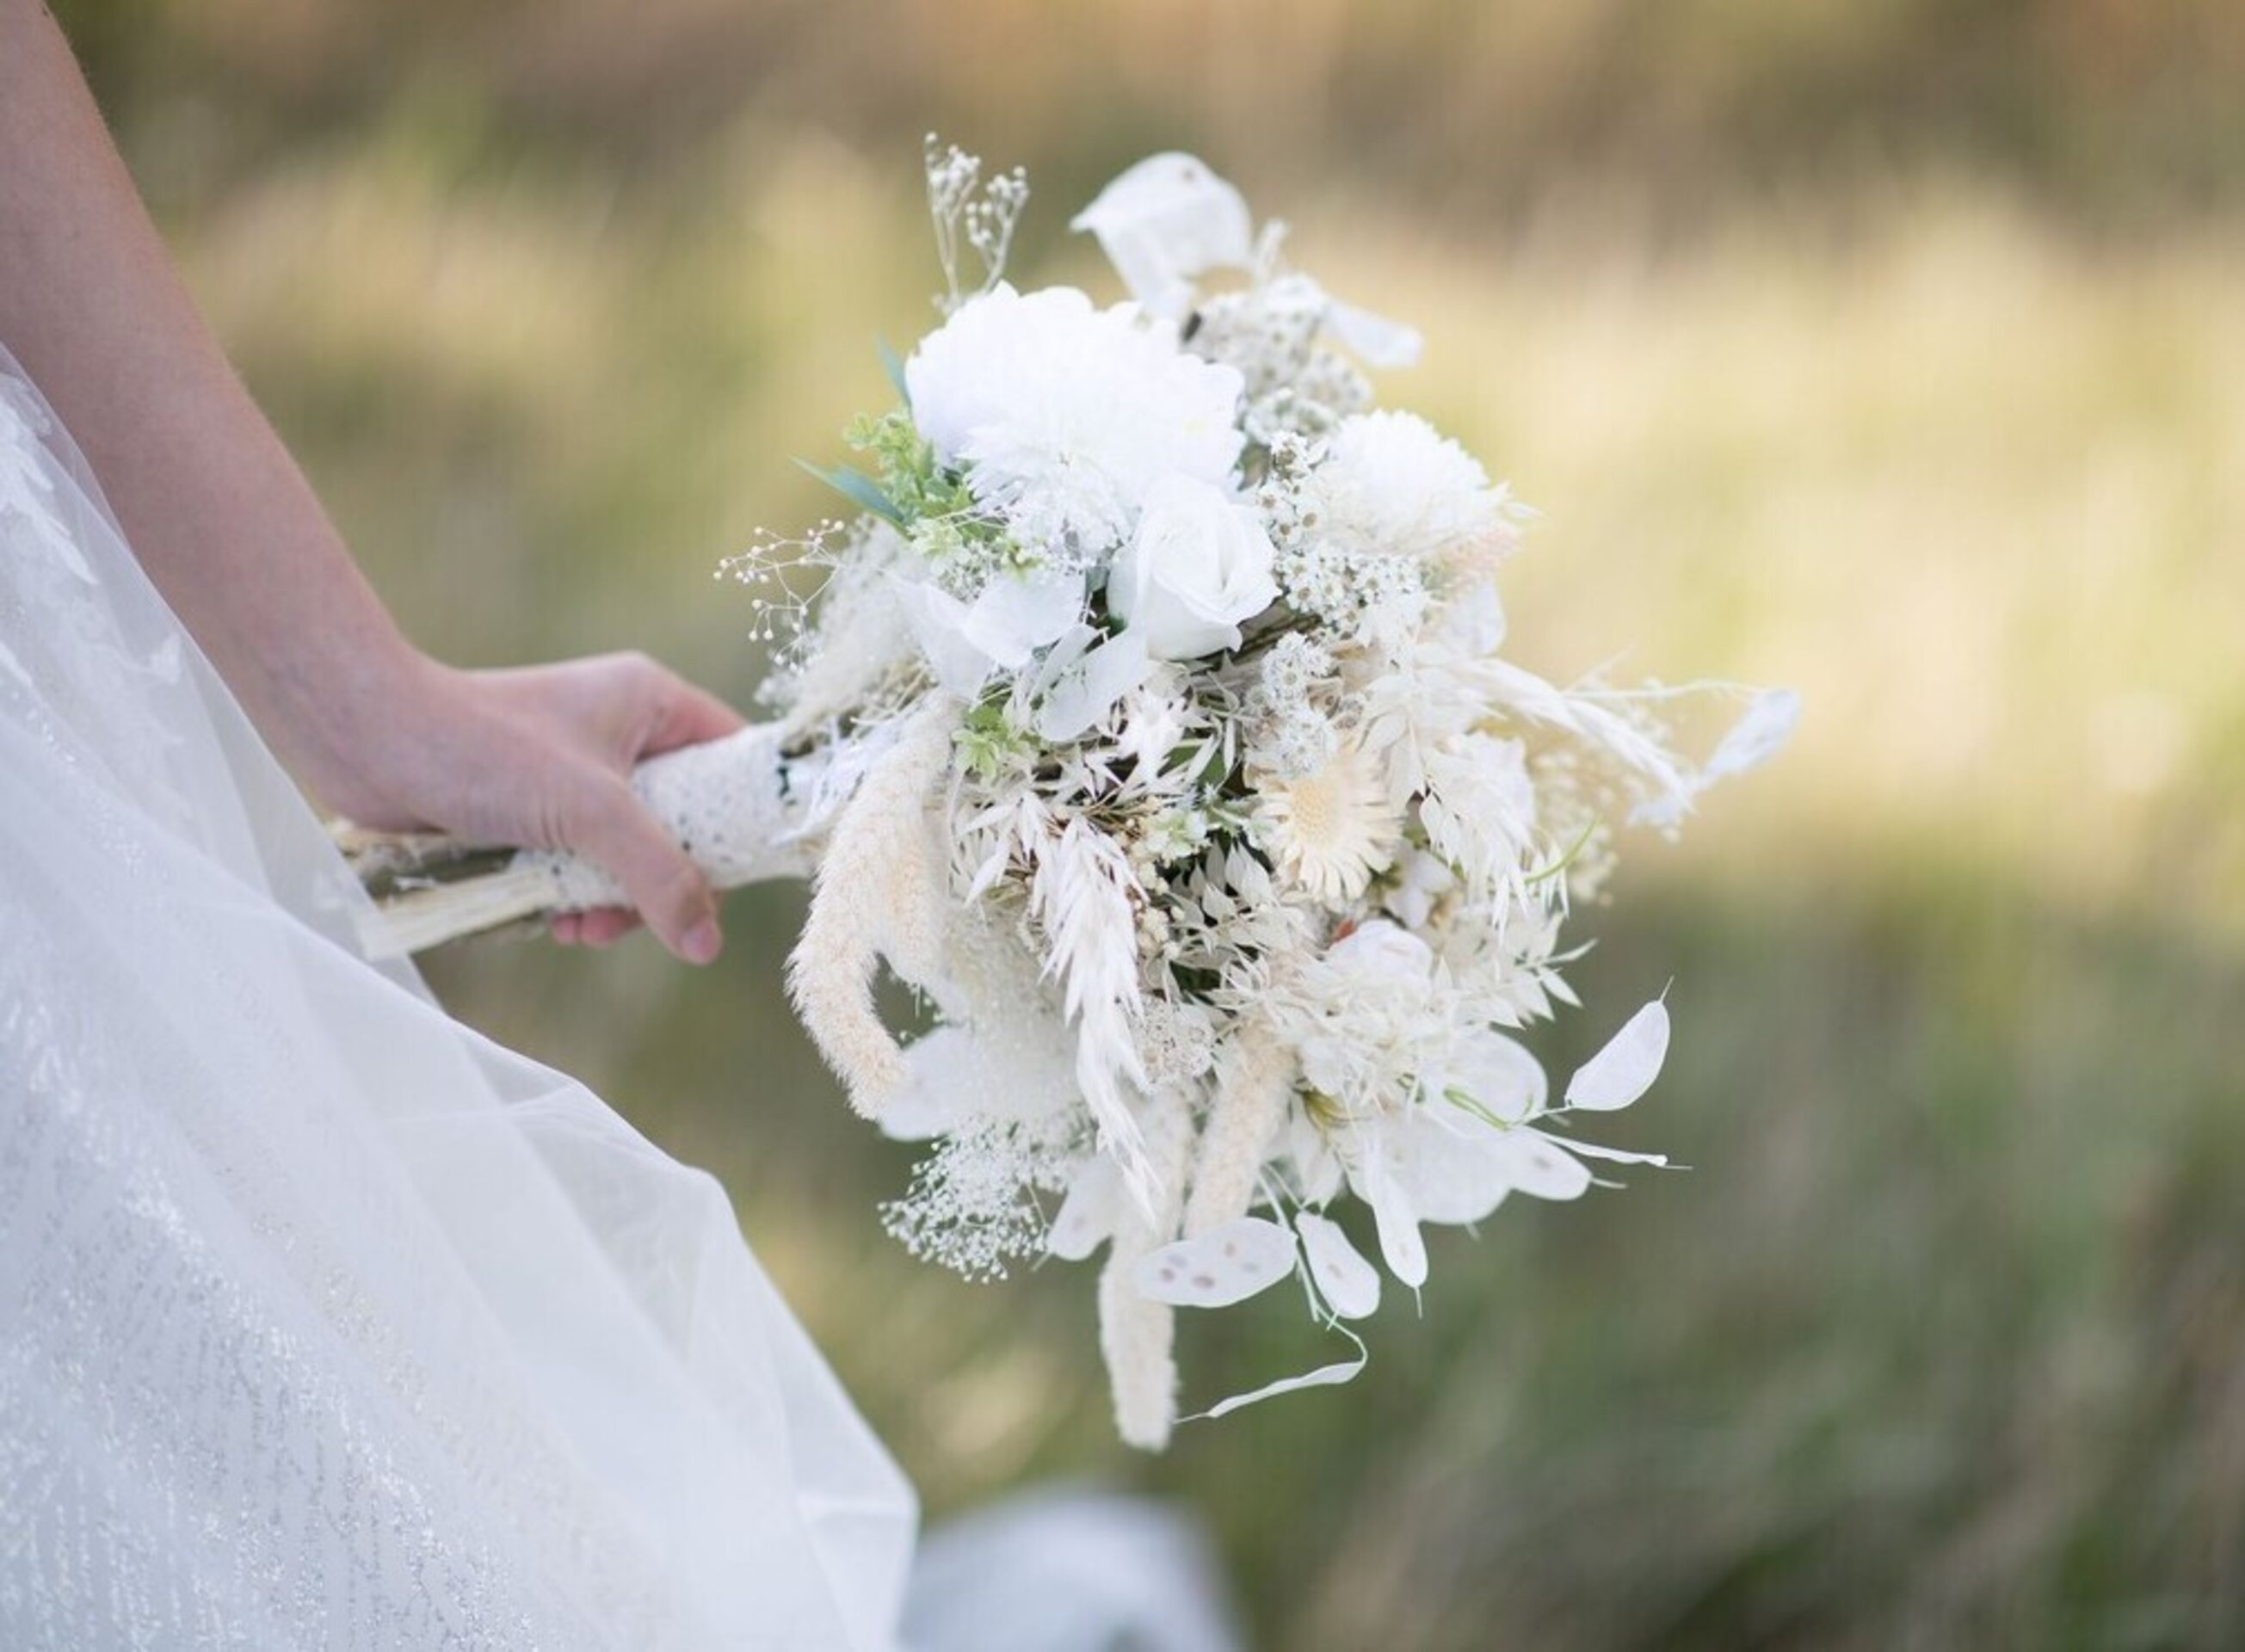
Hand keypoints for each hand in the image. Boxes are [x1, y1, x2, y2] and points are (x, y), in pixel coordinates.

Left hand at [330, 652, 744, 962]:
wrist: (367, 739)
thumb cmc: (482, 748)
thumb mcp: (591, 813)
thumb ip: (658, 875)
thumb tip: (706, 943)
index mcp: (650, 702)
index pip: (734, 755)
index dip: (749, 814)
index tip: (747, 872)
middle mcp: (620, 732)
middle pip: (686, 820)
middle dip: (667, 878)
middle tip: (653, 915)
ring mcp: (575, 772)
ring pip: (630, 852)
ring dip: (617, 900)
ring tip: (587, 928)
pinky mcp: (533, 808)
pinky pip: (582, 863)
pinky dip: (576, 897)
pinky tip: (556, 922)